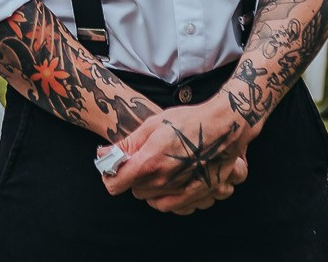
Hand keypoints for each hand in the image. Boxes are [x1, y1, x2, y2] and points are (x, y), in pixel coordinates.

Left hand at [101, 100, 251, 208]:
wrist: (224, 126)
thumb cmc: (187, 121)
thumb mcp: (153, 125)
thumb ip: (127, 144)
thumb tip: (103, 155)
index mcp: (150, 161)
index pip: (115, 184)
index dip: (112, 176)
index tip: (115, 168)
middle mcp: (164, 180)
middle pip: (134, 191)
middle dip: (134, 178)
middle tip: (144, 161)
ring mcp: (181, 190)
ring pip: (151, 199)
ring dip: (151, 187)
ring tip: (160, 168)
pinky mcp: (197, 195)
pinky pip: (171, 207)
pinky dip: (166, 198)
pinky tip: (170, 182)